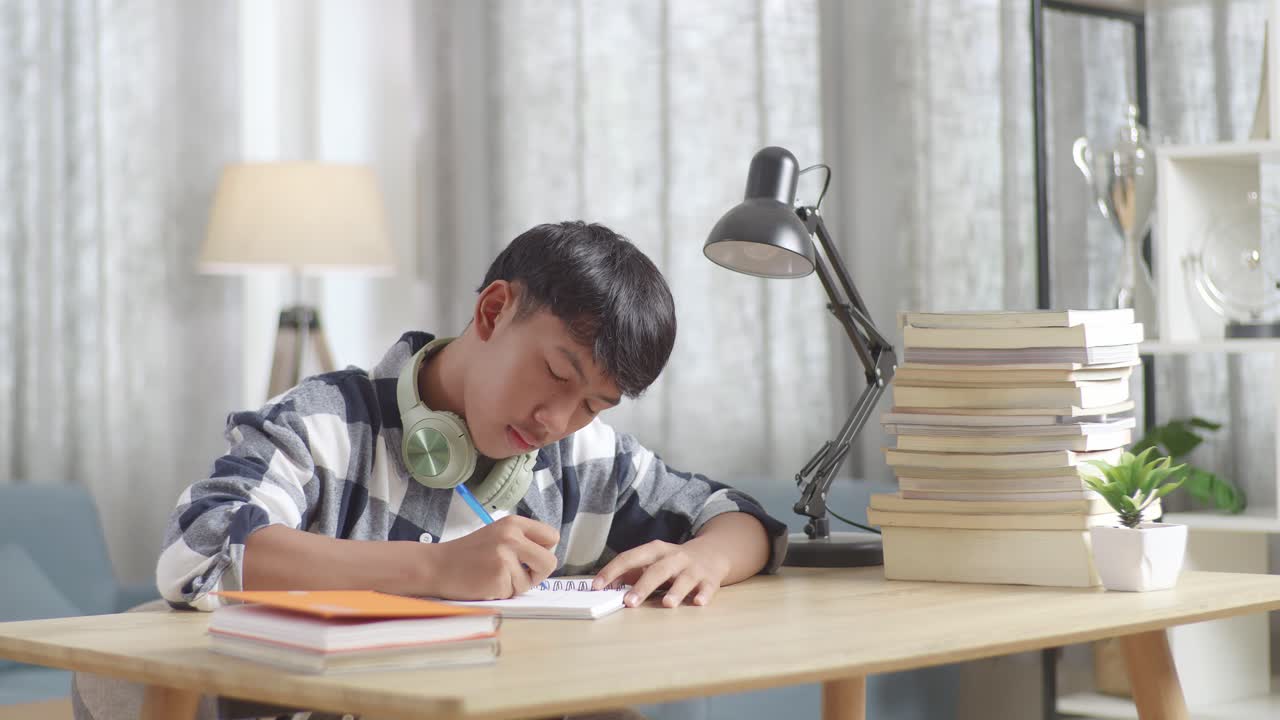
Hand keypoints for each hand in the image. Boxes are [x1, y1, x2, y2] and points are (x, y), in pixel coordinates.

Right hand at [427, 516, 558, 599]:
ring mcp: (505, 558)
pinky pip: (514, 592)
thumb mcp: (498, 534)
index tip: (532, 558)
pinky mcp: (499, 578)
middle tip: (522, 575)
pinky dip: (502, 592)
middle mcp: (512, 537)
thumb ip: (523, 540)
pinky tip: (486, 583)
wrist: (437, 566)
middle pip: (550, 561)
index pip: (552, 536)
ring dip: (516, 585)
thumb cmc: (469, 554)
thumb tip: (548, 556)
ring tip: (494, 576)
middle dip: (539, 573)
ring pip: (531, 581)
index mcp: (514, 523)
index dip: (545, 551)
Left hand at [592, 540, 729, 607]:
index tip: (597, 586)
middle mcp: (674, 557)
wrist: (713, 552)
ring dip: (676, 591)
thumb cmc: (674, 561)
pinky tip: (698, 602)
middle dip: (643, 586)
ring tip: (667, 604)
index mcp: (655, 551)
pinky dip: (703, 594)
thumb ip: (631, 572)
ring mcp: (693, 568)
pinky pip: (708, 587)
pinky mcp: (710, 579)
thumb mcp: (653, 560)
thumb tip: (605, 585)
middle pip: (657, 570)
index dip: (613, 571)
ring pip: (684, 579)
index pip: (630, 558)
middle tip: (629, 602)